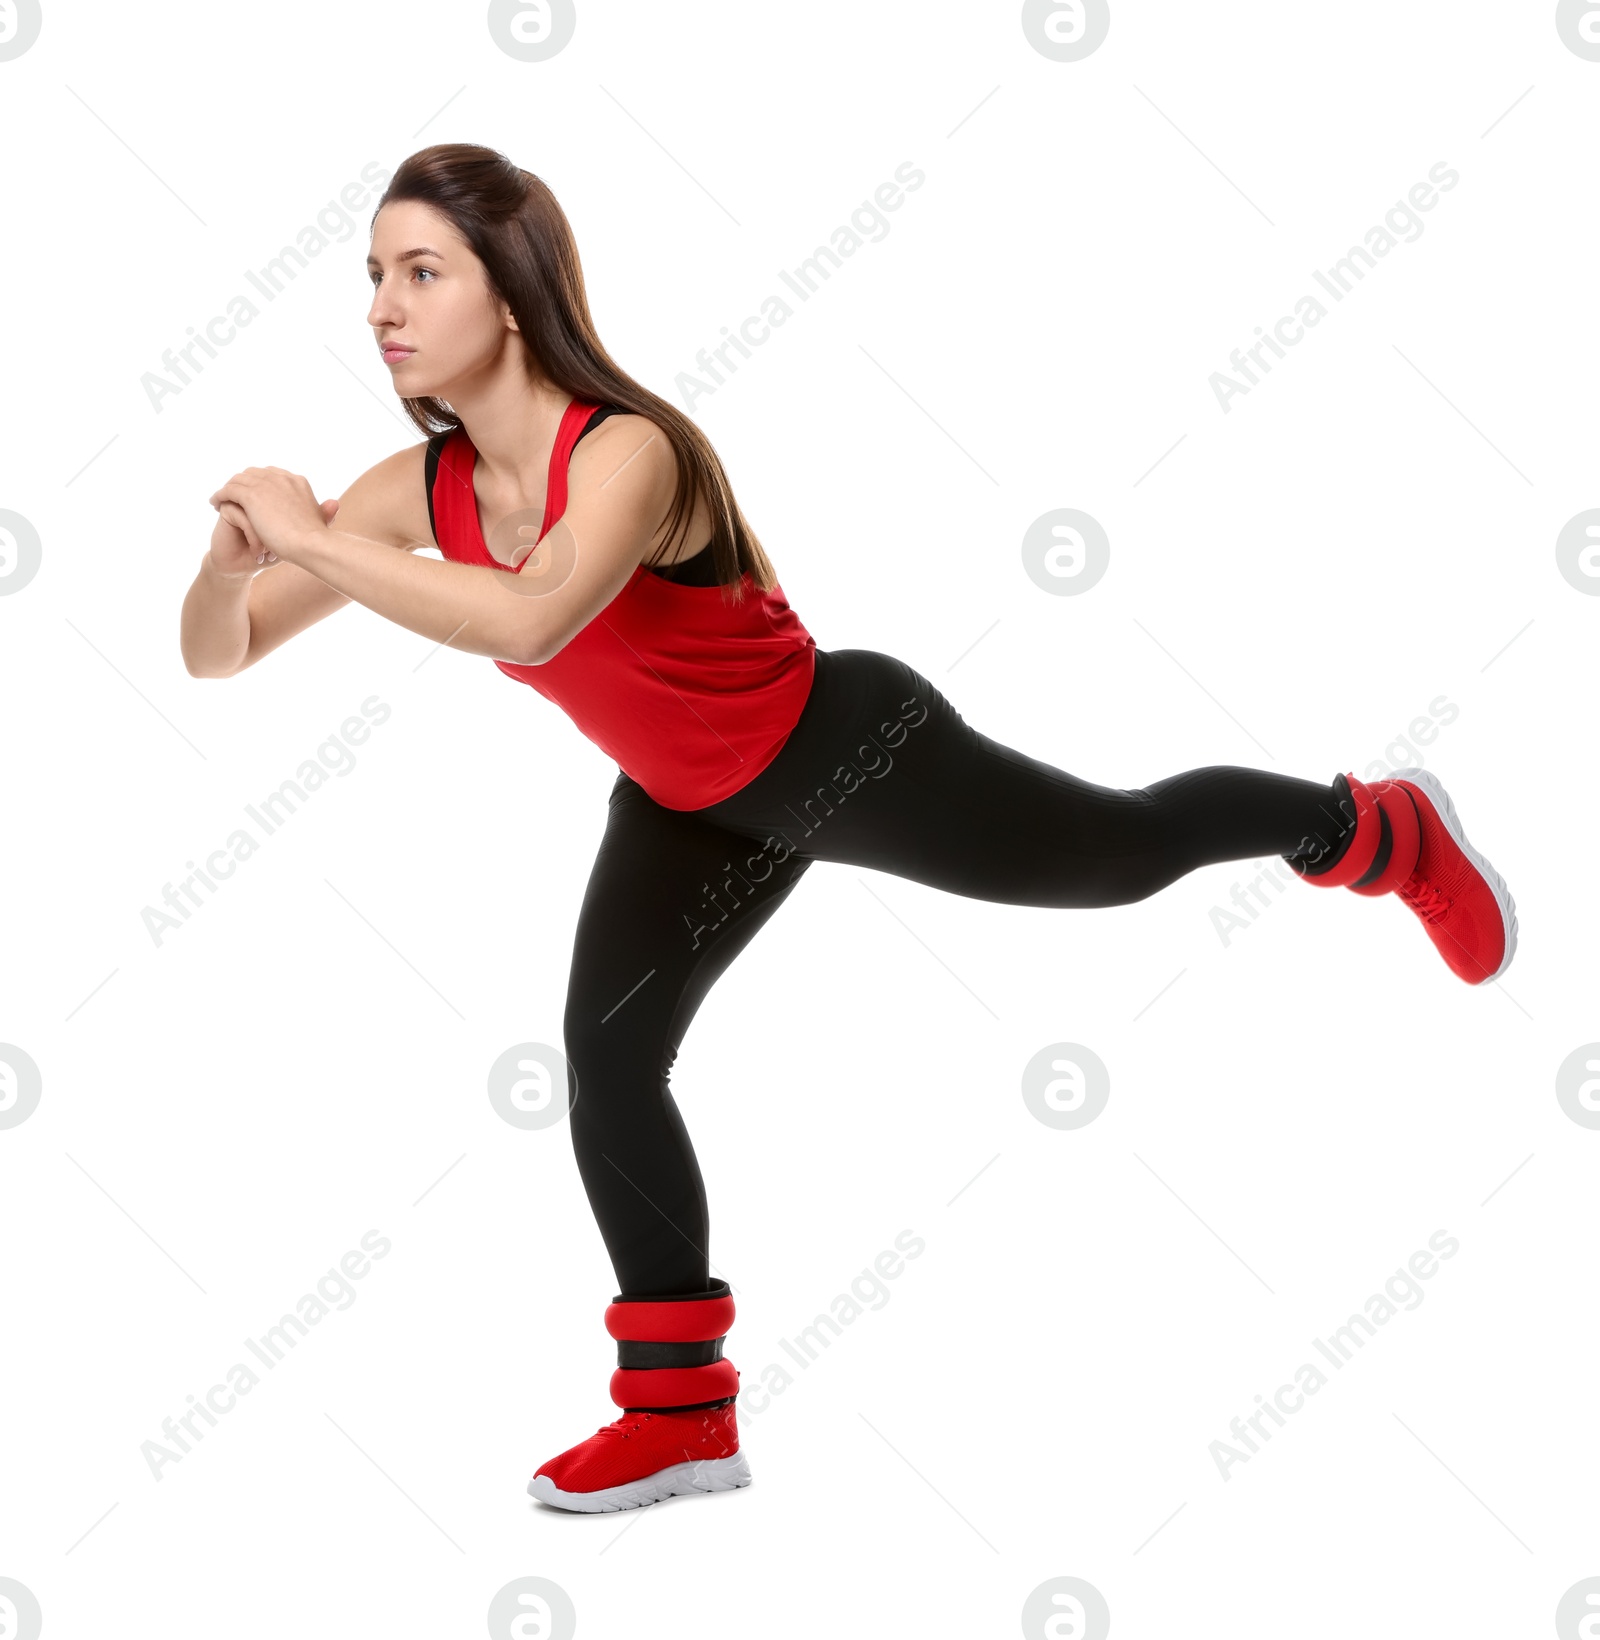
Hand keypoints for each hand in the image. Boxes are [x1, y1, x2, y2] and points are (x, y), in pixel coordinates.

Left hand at [208, 467, 332, 564]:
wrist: (310, 544)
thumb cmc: (318, 540)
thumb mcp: (322, 519)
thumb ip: (323, 510)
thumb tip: (333, 503)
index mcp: (297, 481)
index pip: (270, 475)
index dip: (258, 483)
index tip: (251, 495)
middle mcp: (281, 477)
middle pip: (252, 473)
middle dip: (242, 483)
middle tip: (232, 496)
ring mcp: (265, 484)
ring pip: (238, 480)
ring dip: (228, 488)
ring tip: (219, 500)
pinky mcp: (252, 494)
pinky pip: (228, 490)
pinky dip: (220, 495)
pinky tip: (215, 504)